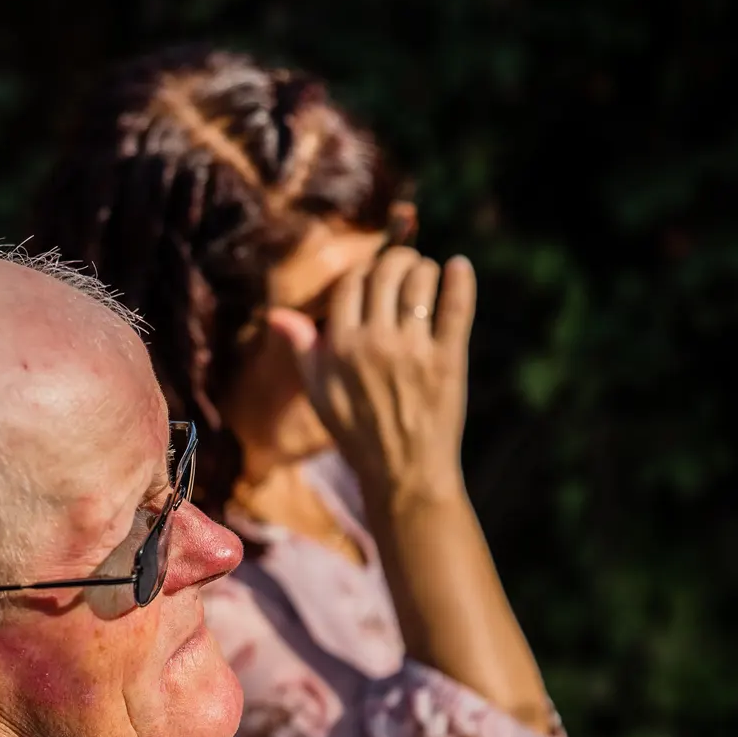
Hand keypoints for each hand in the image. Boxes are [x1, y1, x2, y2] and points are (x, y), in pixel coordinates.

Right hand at [268, 246, 476, 502]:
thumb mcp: (320, 394)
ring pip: (420, 281)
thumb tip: (277, 314)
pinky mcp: (448, 360)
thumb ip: (302, 350)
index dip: (365, 274)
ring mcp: (413, 351)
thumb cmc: (358, 434)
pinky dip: (461, 279)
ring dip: (426, 268)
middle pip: (386, 272)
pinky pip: (456, 306)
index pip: (351, 283)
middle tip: (407, 269)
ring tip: (429, 276)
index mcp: (340, 348)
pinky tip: (460, 268)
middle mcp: (374, 343)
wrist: (403, 474)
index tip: (376, 280)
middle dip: (398, 261)